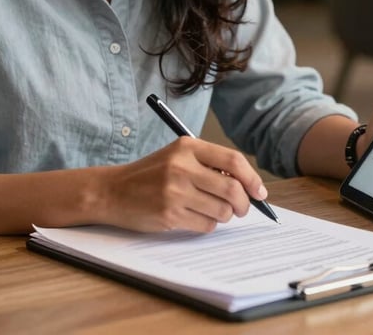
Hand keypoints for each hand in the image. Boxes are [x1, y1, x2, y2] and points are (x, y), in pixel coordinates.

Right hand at [99, 137, 267, 232]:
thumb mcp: (177, 156)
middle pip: (232, 189)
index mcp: (187, 147)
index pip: (232, 161)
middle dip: (244, 203)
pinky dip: (208, 224)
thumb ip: (208, 164)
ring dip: (224, 215)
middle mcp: (182, 166)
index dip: (252, 178)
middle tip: (242, 208)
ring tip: (212, 210)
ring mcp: (175, 191)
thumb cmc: (150, 174)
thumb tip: (246, 184)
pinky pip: (206, 225)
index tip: (260, 191)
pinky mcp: (169, 214)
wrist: (113, 190)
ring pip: (222, 210)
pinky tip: (194, 217)